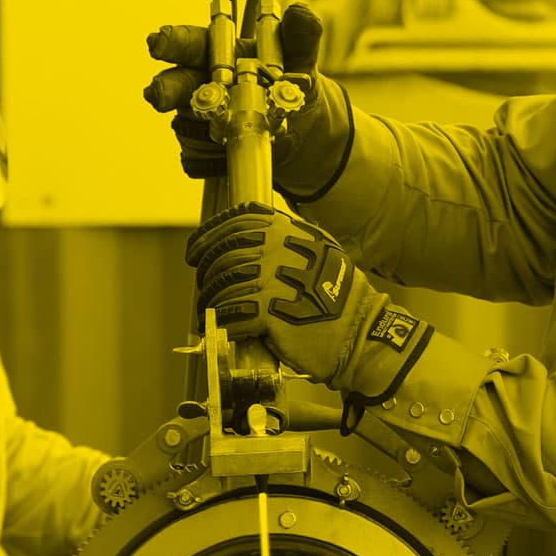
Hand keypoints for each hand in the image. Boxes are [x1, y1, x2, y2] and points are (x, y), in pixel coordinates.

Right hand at [143, 1, 328, 179]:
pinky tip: (227, 155)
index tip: (158, 41)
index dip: (171, 40)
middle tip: (157, 96)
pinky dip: (209, 158)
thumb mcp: (301, 61)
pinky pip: (194, 157)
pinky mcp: (202, 150)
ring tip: (220, 134)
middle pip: (173, 83)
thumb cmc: (293, 85)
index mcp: (218, 53)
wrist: (303, 132)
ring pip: (182, 123)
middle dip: (163, 89)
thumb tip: (299, 10)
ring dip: (195, 130)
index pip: (189, 42)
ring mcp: (199, 118)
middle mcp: (200, 83)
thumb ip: (300, 37)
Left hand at [185, 202, 431, 403]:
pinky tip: (220, 327)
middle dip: (207, 270)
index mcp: (287, 230)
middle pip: (223, 254)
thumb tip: (248, 238)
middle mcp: (276, 249)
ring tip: (209, 310)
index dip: (208, 236)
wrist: (360, 334)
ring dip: (209, 299)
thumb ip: (287, 237)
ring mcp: (270, 279)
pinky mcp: (266, 312)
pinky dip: (219, 321)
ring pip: (221, 285)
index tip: (195, 250)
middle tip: (203, 284)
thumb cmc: (340, 297)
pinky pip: (228, 314)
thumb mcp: (320, 250)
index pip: (235, 222)